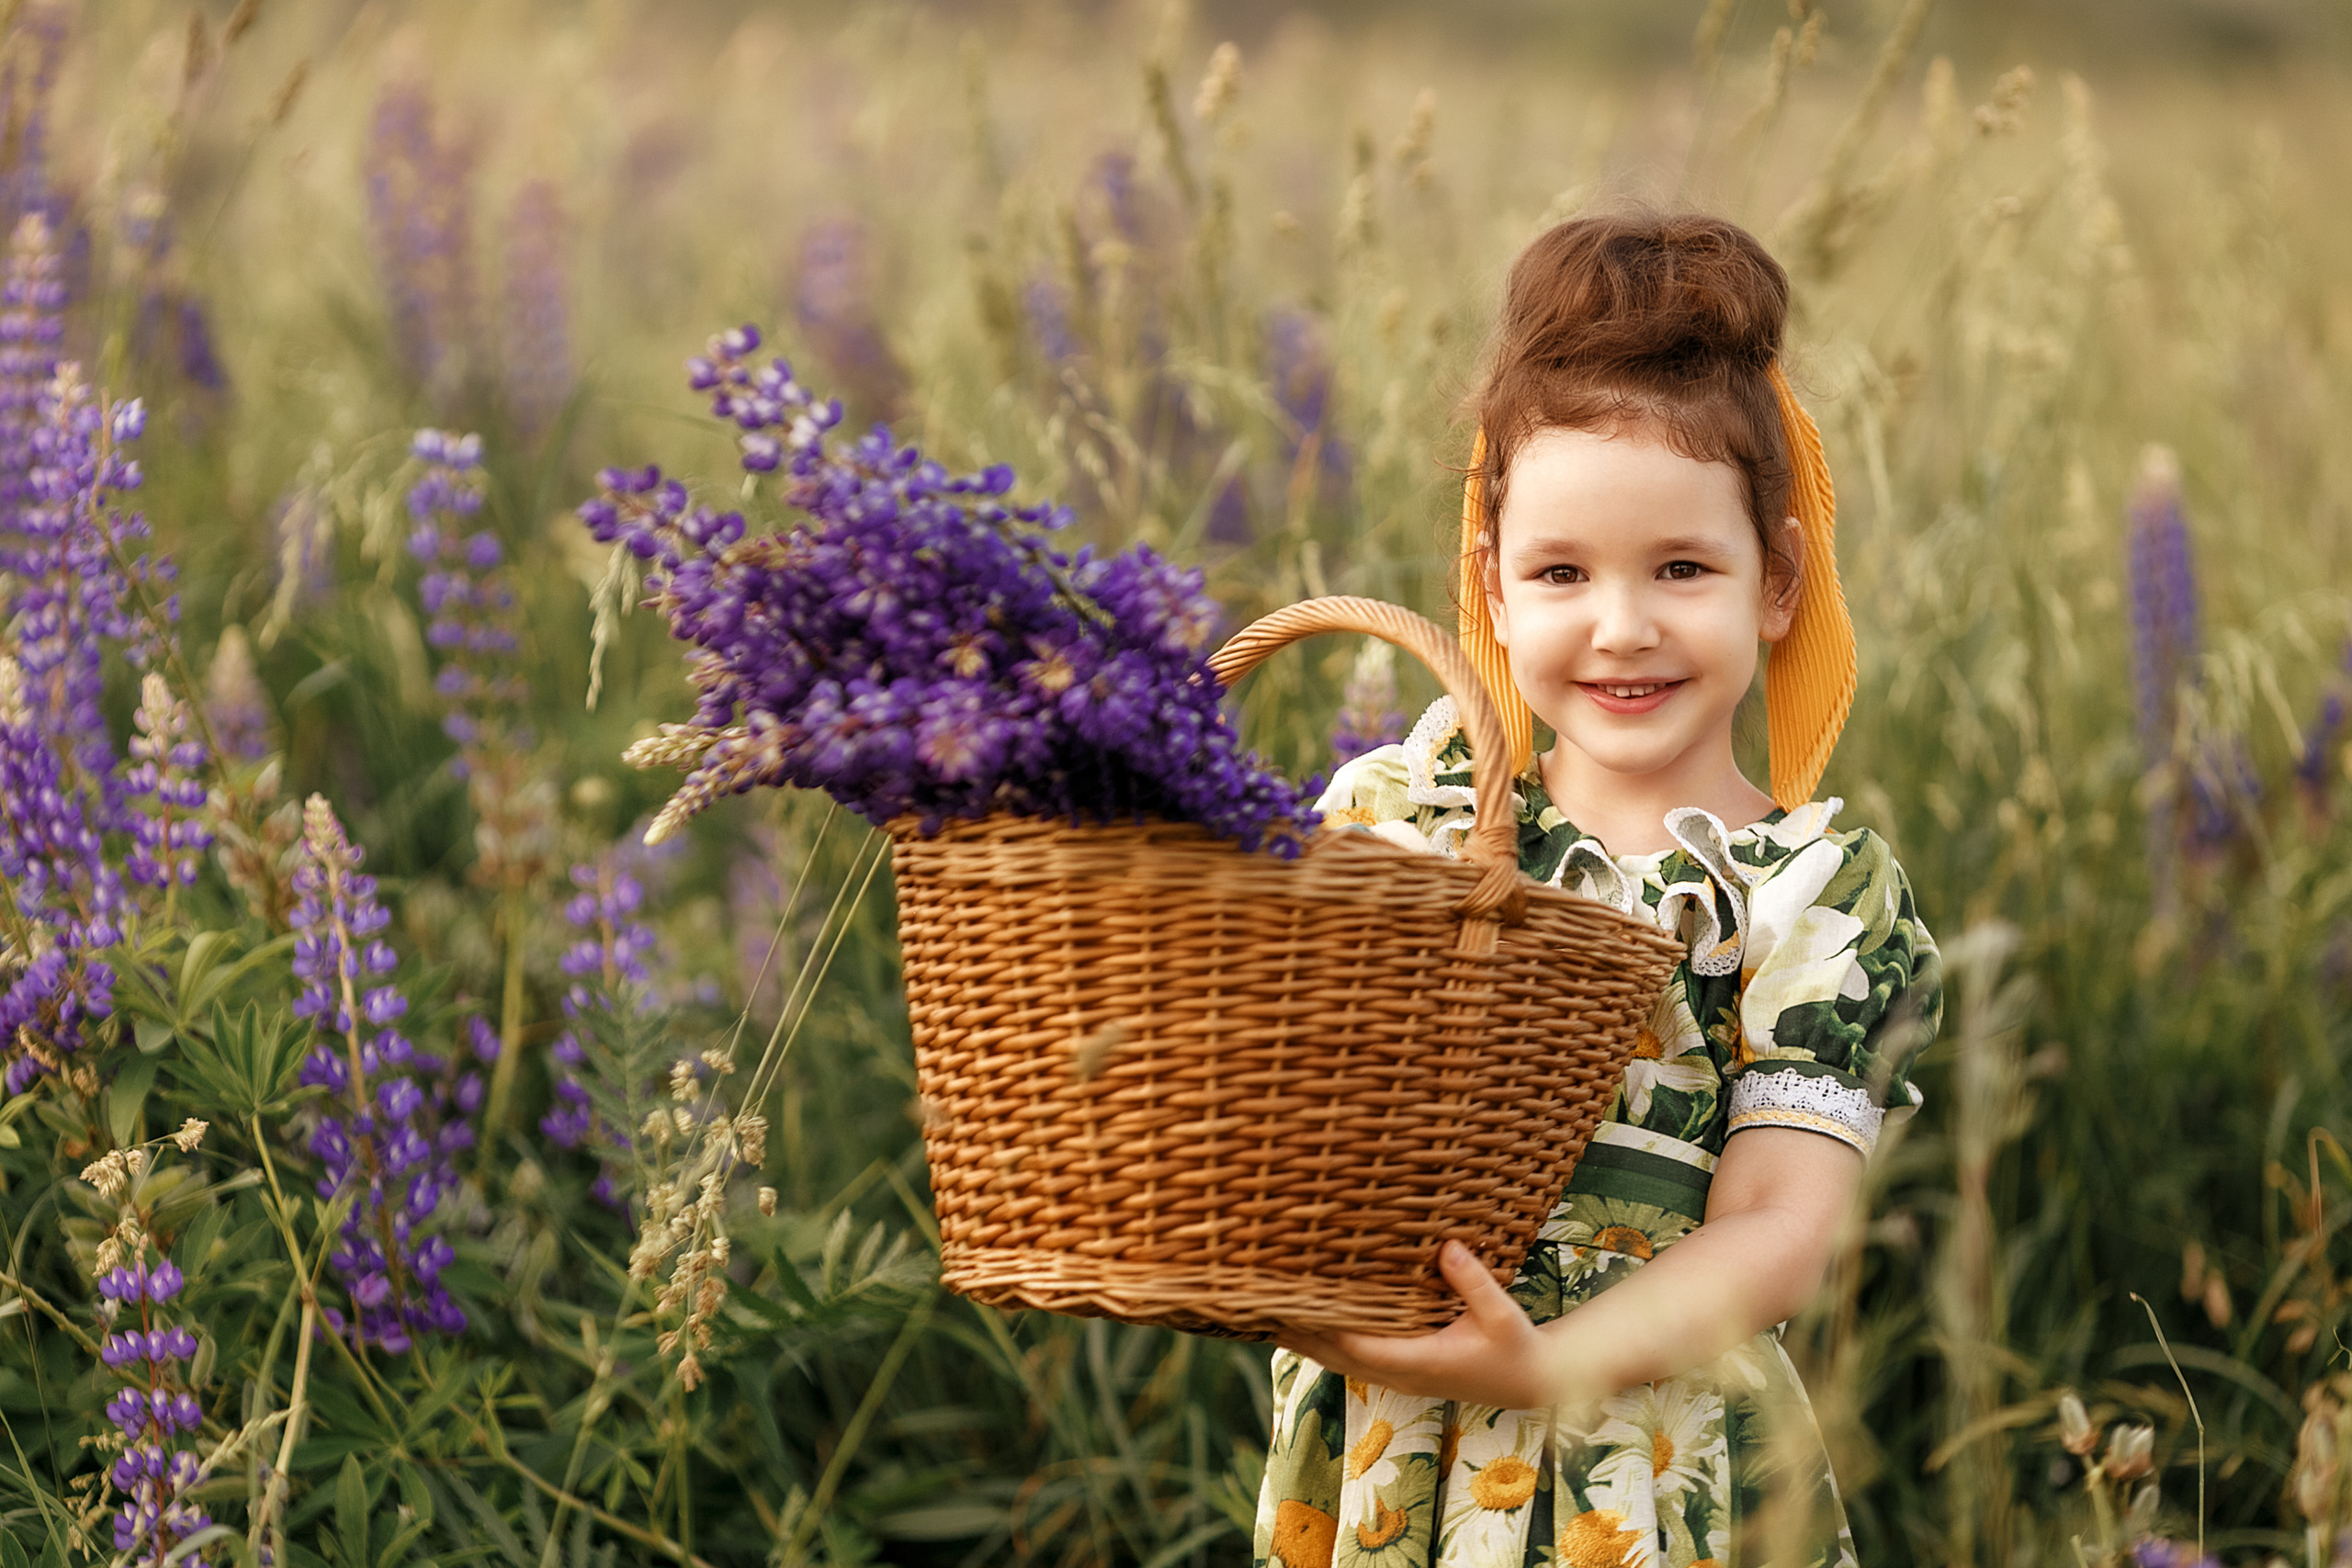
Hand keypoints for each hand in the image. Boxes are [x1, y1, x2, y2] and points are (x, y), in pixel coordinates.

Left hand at [1271, 1241, 1558, 1409]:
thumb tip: (1446, 1247)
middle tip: (1254, 1304)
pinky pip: (1348, 1358)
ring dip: (1300, 1338)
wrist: (1531, 1383)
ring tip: (1261, 1311)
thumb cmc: (1515, 1347)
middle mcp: (1398, 1375)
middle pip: (1332, 1356)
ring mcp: (1395, 1377)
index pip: (1355, 1345)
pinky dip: (1320, 1341)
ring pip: (1334, 1360)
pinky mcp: (1398, 1371)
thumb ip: (1474, 1282)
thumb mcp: (1502, 1314)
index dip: (1319, 1326)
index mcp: (1419, 1363)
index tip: (1287, 1303)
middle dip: (1294, 1331)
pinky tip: (1299, 1323)